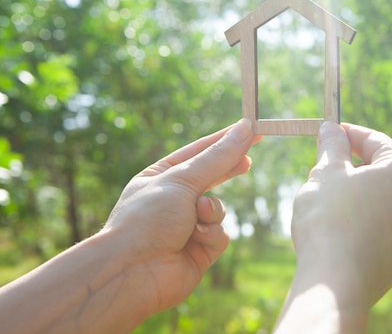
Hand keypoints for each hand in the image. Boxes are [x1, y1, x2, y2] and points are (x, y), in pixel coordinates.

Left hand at [102, 118, 256, 313]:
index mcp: (161, 176)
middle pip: (212, 178)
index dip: (226, 139)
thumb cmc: (147, 219)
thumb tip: (244, 128)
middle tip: (249, 160)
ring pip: (219, 209)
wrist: (131, 272)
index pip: (199, 151)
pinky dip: (212, 234)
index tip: (251, 128)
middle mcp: (173, 200)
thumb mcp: (183, 180)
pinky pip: (219, 235)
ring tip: (199, 215)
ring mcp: (186, 226)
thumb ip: (218, 157)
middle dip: (228, 171)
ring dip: (213, 211)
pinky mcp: (198, 251)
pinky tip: (197, 239)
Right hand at [273, 122, 391, 333]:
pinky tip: (338, 228)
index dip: (348, 133)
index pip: (377, 141)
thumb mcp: (326, 172)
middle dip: (354, 165)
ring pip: (384, 201)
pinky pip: (383, 228)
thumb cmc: (331, 219)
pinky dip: (364, 221)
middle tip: (324, 166)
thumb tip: (331, 129)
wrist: (336, 284)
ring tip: (328, 199)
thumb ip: (333, 146)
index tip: (328, 132)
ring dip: (359, 194)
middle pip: (384, 171)